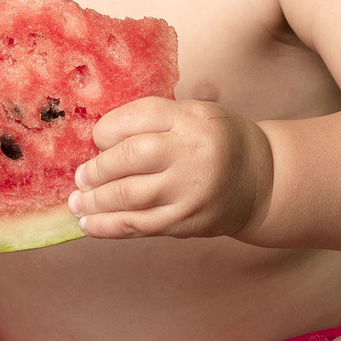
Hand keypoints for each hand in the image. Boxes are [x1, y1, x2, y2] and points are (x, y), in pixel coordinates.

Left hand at [66, 96, 272, 239]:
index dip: (107, 129)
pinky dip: (108, 226)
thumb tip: (96, 138)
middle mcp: (191, 152)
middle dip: (97, 168)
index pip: (138, 117)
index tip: (96, 139)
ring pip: (129, 196)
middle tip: (80, 176)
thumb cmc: (217, 142)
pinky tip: (88, 224)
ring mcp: (189, 190)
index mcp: (192, 117)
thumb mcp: (196, 114)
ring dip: (95, 200)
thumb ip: (154, 119)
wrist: (263, 181)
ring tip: (77, 201)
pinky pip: (139, 225)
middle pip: (130, 157)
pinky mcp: (185, 221)